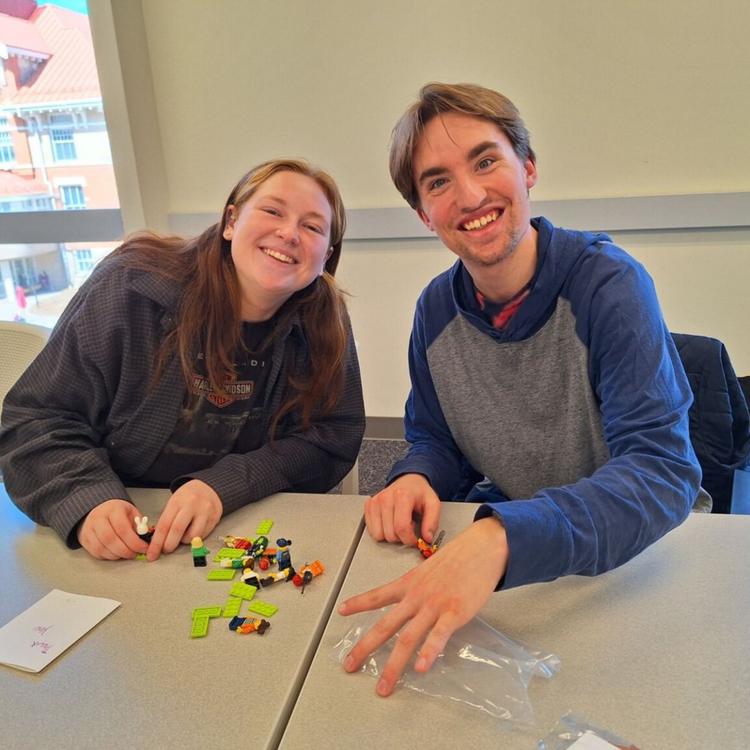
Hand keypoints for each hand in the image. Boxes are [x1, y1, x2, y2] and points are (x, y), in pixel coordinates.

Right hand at [77, 499, 147, 559]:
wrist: (99, 510)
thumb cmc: (118, 513)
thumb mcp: (131, 513)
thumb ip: (139, 526)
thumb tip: (146, 540)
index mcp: (113, 509)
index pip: (122, 527)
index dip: (134, 541)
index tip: (143, 548)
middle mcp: (98, 518)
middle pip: (110, 539)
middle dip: (125, 551)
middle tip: (134, 554)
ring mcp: (89, 529)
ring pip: (101, 548)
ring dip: (116, 555)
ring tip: (127, 554)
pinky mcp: (84, 539)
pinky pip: (96, 552)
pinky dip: (108, 556)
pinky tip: (116, 554)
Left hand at [146, 479, 222, 560]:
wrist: (208, 487)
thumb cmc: (187, 497)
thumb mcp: (174, 503)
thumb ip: (167, 521)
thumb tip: (159, 541)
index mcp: (177, 501)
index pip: (164, 525)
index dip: (156, 543)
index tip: (152, 554)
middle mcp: (191, 505)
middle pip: (177, 531)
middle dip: (169, 545)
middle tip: (166, 549)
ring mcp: (205, 511)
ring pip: (192, 536)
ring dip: (184, 541)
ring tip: (183, 535)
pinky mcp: (214, 518)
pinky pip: (202, 536)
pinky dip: (195, 538)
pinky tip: (194, 530)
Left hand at [339, 516, 507, 695]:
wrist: (482, 547)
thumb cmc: (459, 557)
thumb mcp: (430, 569)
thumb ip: (420, 587)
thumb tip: (413, 603)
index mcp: (409, 583)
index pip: (378, 594)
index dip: (359, 603)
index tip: (341, 611)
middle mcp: (416, 596)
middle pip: (385, 625)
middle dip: (365, 647)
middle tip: (349, 665)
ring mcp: (434, 605)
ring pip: (407, 638)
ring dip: (393, 665)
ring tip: (383, 686)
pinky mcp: (455, 612)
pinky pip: (438, 636)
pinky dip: (428, 652)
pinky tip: (420, 668)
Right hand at [364, 473, 439, 546]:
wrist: (408, 480)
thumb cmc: (419, 493)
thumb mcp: (433, 504)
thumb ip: (432, 521)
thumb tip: (427, 538)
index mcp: (402, 496)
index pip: (401, 527)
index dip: (409, 539)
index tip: (415, 540)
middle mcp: (386, 498)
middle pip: (390, 534)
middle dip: (402, 538)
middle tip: (409, 527)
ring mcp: (375, 502)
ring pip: (379, 534)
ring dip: (391, 535)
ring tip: (399, 524)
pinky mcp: (369, 506)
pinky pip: (371, 531)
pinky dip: (382, 531)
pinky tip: (390, 522)